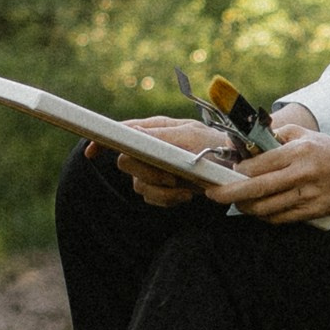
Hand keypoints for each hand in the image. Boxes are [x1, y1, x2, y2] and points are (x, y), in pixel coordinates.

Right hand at [109, 117, 238, 207]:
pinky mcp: (163, 187)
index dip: (101, 140)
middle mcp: (151, 148)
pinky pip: (151, 198)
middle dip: (146, 174)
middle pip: (126, 163)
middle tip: (170, 177)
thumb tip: (132, 132)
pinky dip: (167, 200)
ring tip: (185, 189)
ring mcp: (155, 169)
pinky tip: (185, 195)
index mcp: (155, 129)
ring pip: (138, 185)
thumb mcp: (192, 137)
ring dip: (161, 191)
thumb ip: (160, 135)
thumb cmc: (217, 147)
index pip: (121, 131)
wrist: (237, 170)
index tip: (91, 152)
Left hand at [232, 130, 329, 224]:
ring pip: (267, 207)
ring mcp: (309, 195)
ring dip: (246, 207)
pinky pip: (281, 218)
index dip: (239, 171)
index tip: (228, 172)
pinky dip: (264, 216)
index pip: (260, 164)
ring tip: (237, 202)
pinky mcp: (314, 211)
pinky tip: (257, 210)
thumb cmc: (326, 151)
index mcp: (298, 152)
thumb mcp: (302, 135)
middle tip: (213, 195)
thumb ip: (273, 137)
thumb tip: (245, 145)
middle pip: (258, 188)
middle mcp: (303, 174)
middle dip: (230, 193)